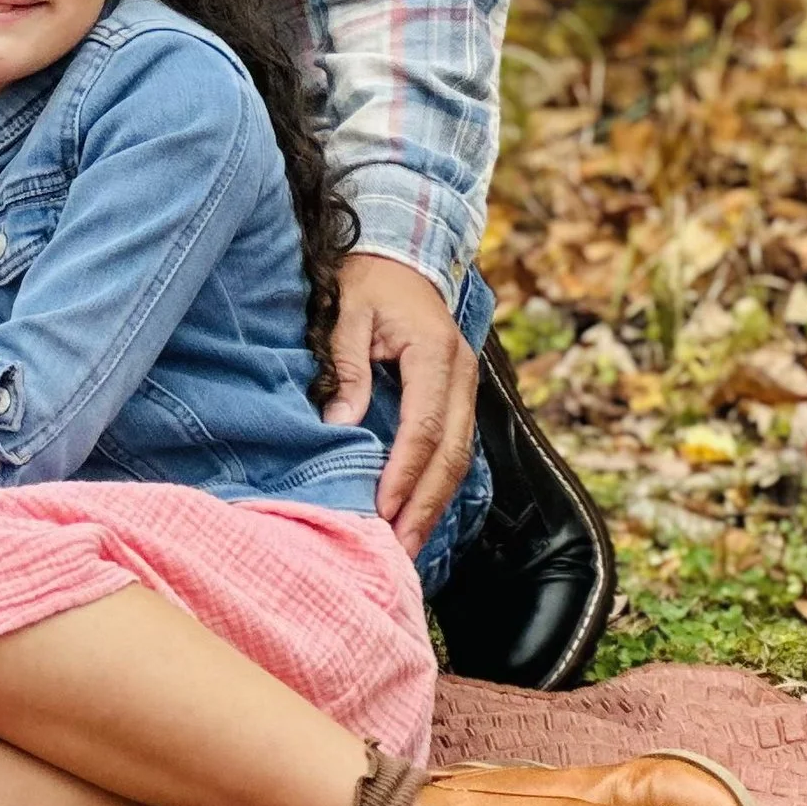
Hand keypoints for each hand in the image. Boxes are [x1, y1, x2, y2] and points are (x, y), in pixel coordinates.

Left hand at [323, 250, 478, 554]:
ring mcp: (467, 388)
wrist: (399, 257)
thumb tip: (340, 423)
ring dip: (435, 503)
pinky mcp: (458, 397)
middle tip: (401, 548)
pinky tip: (417, 513)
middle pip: (453, 453)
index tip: (382, 507)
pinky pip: (454, 448)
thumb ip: (346, 365)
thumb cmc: (366, 281)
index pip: (427, 426)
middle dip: (427, 504)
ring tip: (409, 545)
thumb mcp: (346, 313)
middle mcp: (463, 375)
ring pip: (460, 457)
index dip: (405, 471)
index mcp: (436, 353)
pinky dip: (437, 484)